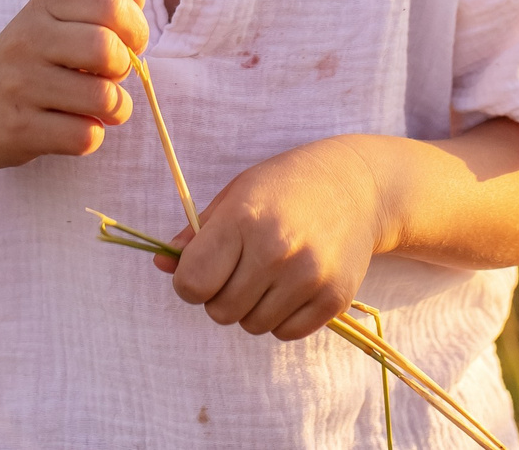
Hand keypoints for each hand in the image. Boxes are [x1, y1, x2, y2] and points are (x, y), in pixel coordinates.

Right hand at [0, 0, 148, 170]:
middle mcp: (28, 42)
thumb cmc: (24, 65)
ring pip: (102, 98)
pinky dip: (92, 135)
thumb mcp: (51, 25)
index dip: (134, 26)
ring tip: (102, 108)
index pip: (107, 3)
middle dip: (124, 69)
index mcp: (41, 8)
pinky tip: (77, 127)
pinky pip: (84, 136)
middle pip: (107, 50)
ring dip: (116, 108)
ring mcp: (21, 86)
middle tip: (111, 78)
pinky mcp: (20, 129)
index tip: (131, 44)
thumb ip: (96, 7)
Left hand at [157, 137, 386, 339]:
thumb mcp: (236, 194)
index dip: (189, 282)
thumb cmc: (285, 186)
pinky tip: (291, 285)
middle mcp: (277, 250)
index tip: (201, 270)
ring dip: (251, 308)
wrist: (356, 186)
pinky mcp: (334, 298)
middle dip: (220, 296)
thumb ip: (196, 234)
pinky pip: (285, 333)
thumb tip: (161, 265)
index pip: (192, 283)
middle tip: (239, 269)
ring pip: (252, 326)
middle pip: (220, 311)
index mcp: (244, 219)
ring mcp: (308, 277)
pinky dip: (281, 317)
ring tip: (268, 274)